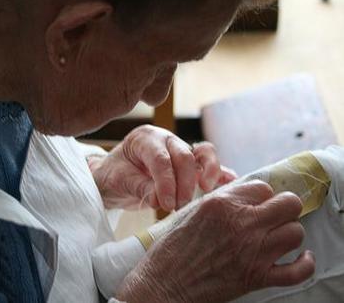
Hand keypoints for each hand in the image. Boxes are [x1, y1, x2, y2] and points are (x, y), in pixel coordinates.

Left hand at [89, 125, 235, 210]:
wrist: (114, 177)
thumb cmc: (114, 175)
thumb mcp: (119, 181)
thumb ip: (140, 188)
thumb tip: (160, 200)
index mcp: (145, 138)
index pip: (161, 158)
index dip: (166, 182)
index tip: (166, 204)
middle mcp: (166, 140)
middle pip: (184, 155)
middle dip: (184, 183)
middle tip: (178, 206)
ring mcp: (180, 150)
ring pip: (202, 153)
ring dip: (207, 172)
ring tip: (204, 191)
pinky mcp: (190, 165)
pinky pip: (208, 165)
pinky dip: (220, 173)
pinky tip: (230, 182)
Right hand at [116, 181, 315, 302]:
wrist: (165, 283)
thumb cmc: (172, 249)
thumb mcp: (191, 213)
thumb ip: (221, 202)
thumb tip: (244, 198)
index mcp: (222, 204)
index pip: (263, 187)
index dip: (262, 196)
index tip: (258, 204)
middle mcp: (242, 224)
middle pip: (288, 204)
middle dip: (284, 207)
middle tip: (274, 216)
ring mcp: (252, 251)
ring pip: (296, 232)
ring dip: (289, 233)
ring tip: (277, 237)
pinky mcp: (257, 277)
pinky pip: (298, 270)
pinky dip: (304, 264)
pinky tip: (300, 258)